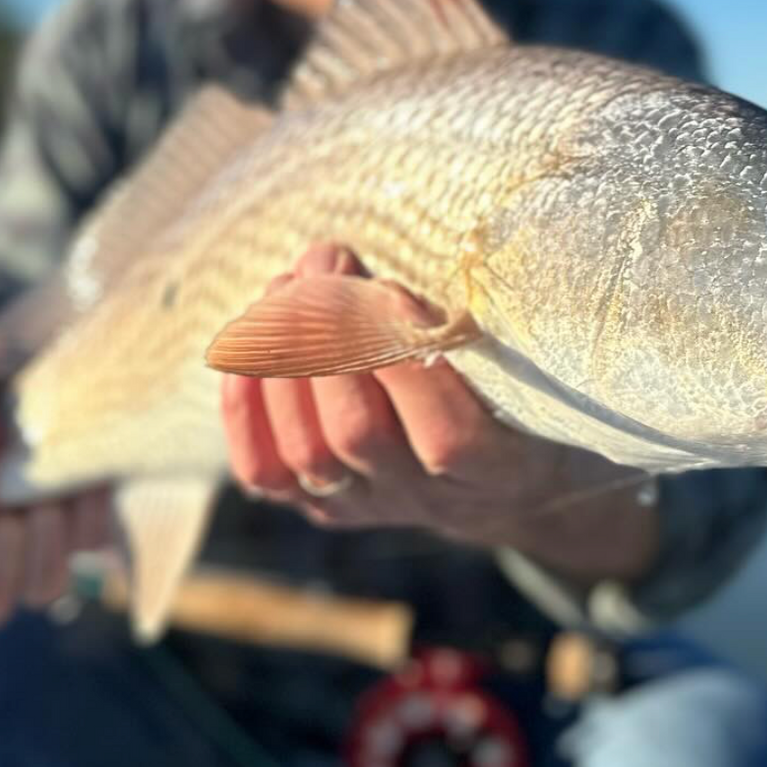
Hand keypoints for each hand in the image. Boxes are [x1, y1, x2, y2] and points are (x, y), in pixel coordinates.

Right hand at [0, 368, 113, 627]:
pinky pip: (89, 544)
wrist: (47, 365)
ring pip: (42, 586)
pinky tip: (86, 471)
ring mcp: (35, 551)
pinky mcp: (82, 533)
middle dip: (4, 550)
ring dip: (50, 538)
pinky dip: (90, 507)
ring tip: (54, 484)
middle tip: (17, 496)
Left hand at [218, 243, 588, 546]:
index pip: (444, 436)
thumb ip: (470, 323)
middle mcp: (422, 499)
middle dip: (327, 334)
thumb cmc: (517, 388)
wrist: (503, 481)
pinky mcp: (318, 503)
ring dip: (283, 353)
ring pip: (305, 449)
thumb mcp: (523, 360)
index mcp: (493, 467)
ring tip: (288, 285)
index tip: (391, 289)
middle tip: (326, 261)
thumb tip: (385, 260)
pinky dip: (244, 405)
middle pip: (355, 433)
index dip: (404, 362)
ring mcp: (365, 506)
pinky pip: (263, 470)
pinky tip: (247, 342)